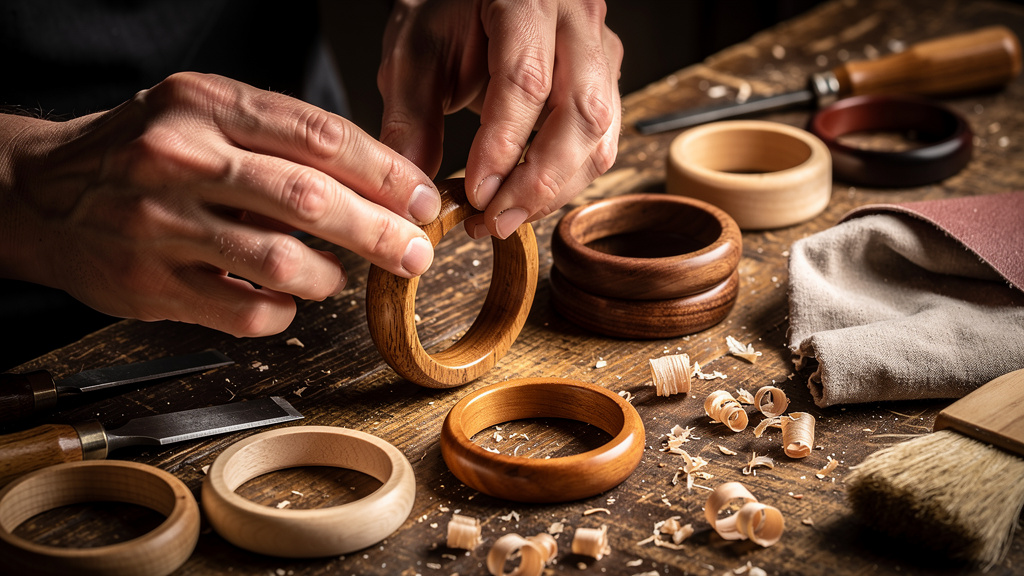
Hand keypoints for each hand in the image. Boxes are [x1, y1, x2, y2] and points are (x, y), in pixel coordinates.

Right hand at [0, 72, 440, 336]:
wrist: (42, 192)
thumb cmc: (145, 151)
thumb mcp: (206, 114)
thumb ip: (282, 137)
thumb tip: (380, 181)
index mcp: (205, 105)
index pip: (320, 136)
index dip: (385, 173)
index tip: (422, 198)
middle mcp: (181, 159)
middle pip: (309, 200)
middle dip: (379, 232)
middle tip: (415, 252)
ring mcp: (162, 225)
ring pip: (283, 262)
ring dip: (330, 276)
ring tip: (336, 273)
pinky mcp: (153, 285)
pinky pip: (250, 312)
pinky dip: (284, 311)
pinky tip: (283, 298)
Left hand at [378, 0, 622, 238]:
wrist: (477, 0)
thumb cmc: (447, 18)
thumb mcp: (414, 56)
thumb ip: (411, 118)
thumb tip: (416, 191)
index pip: (526, 80)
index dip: (502, 145)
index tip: (476, 193)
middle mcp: (579, 22)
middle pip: (581, 114)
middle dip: (538, 181)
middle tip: (495, 220)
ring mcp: (601, 55)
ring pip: (598, 138)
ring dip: (553, 190)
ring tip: (502, 217)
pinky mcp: (606, 86)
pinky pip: (598, 146)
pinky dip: (562, 183)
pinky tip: (523, 199)